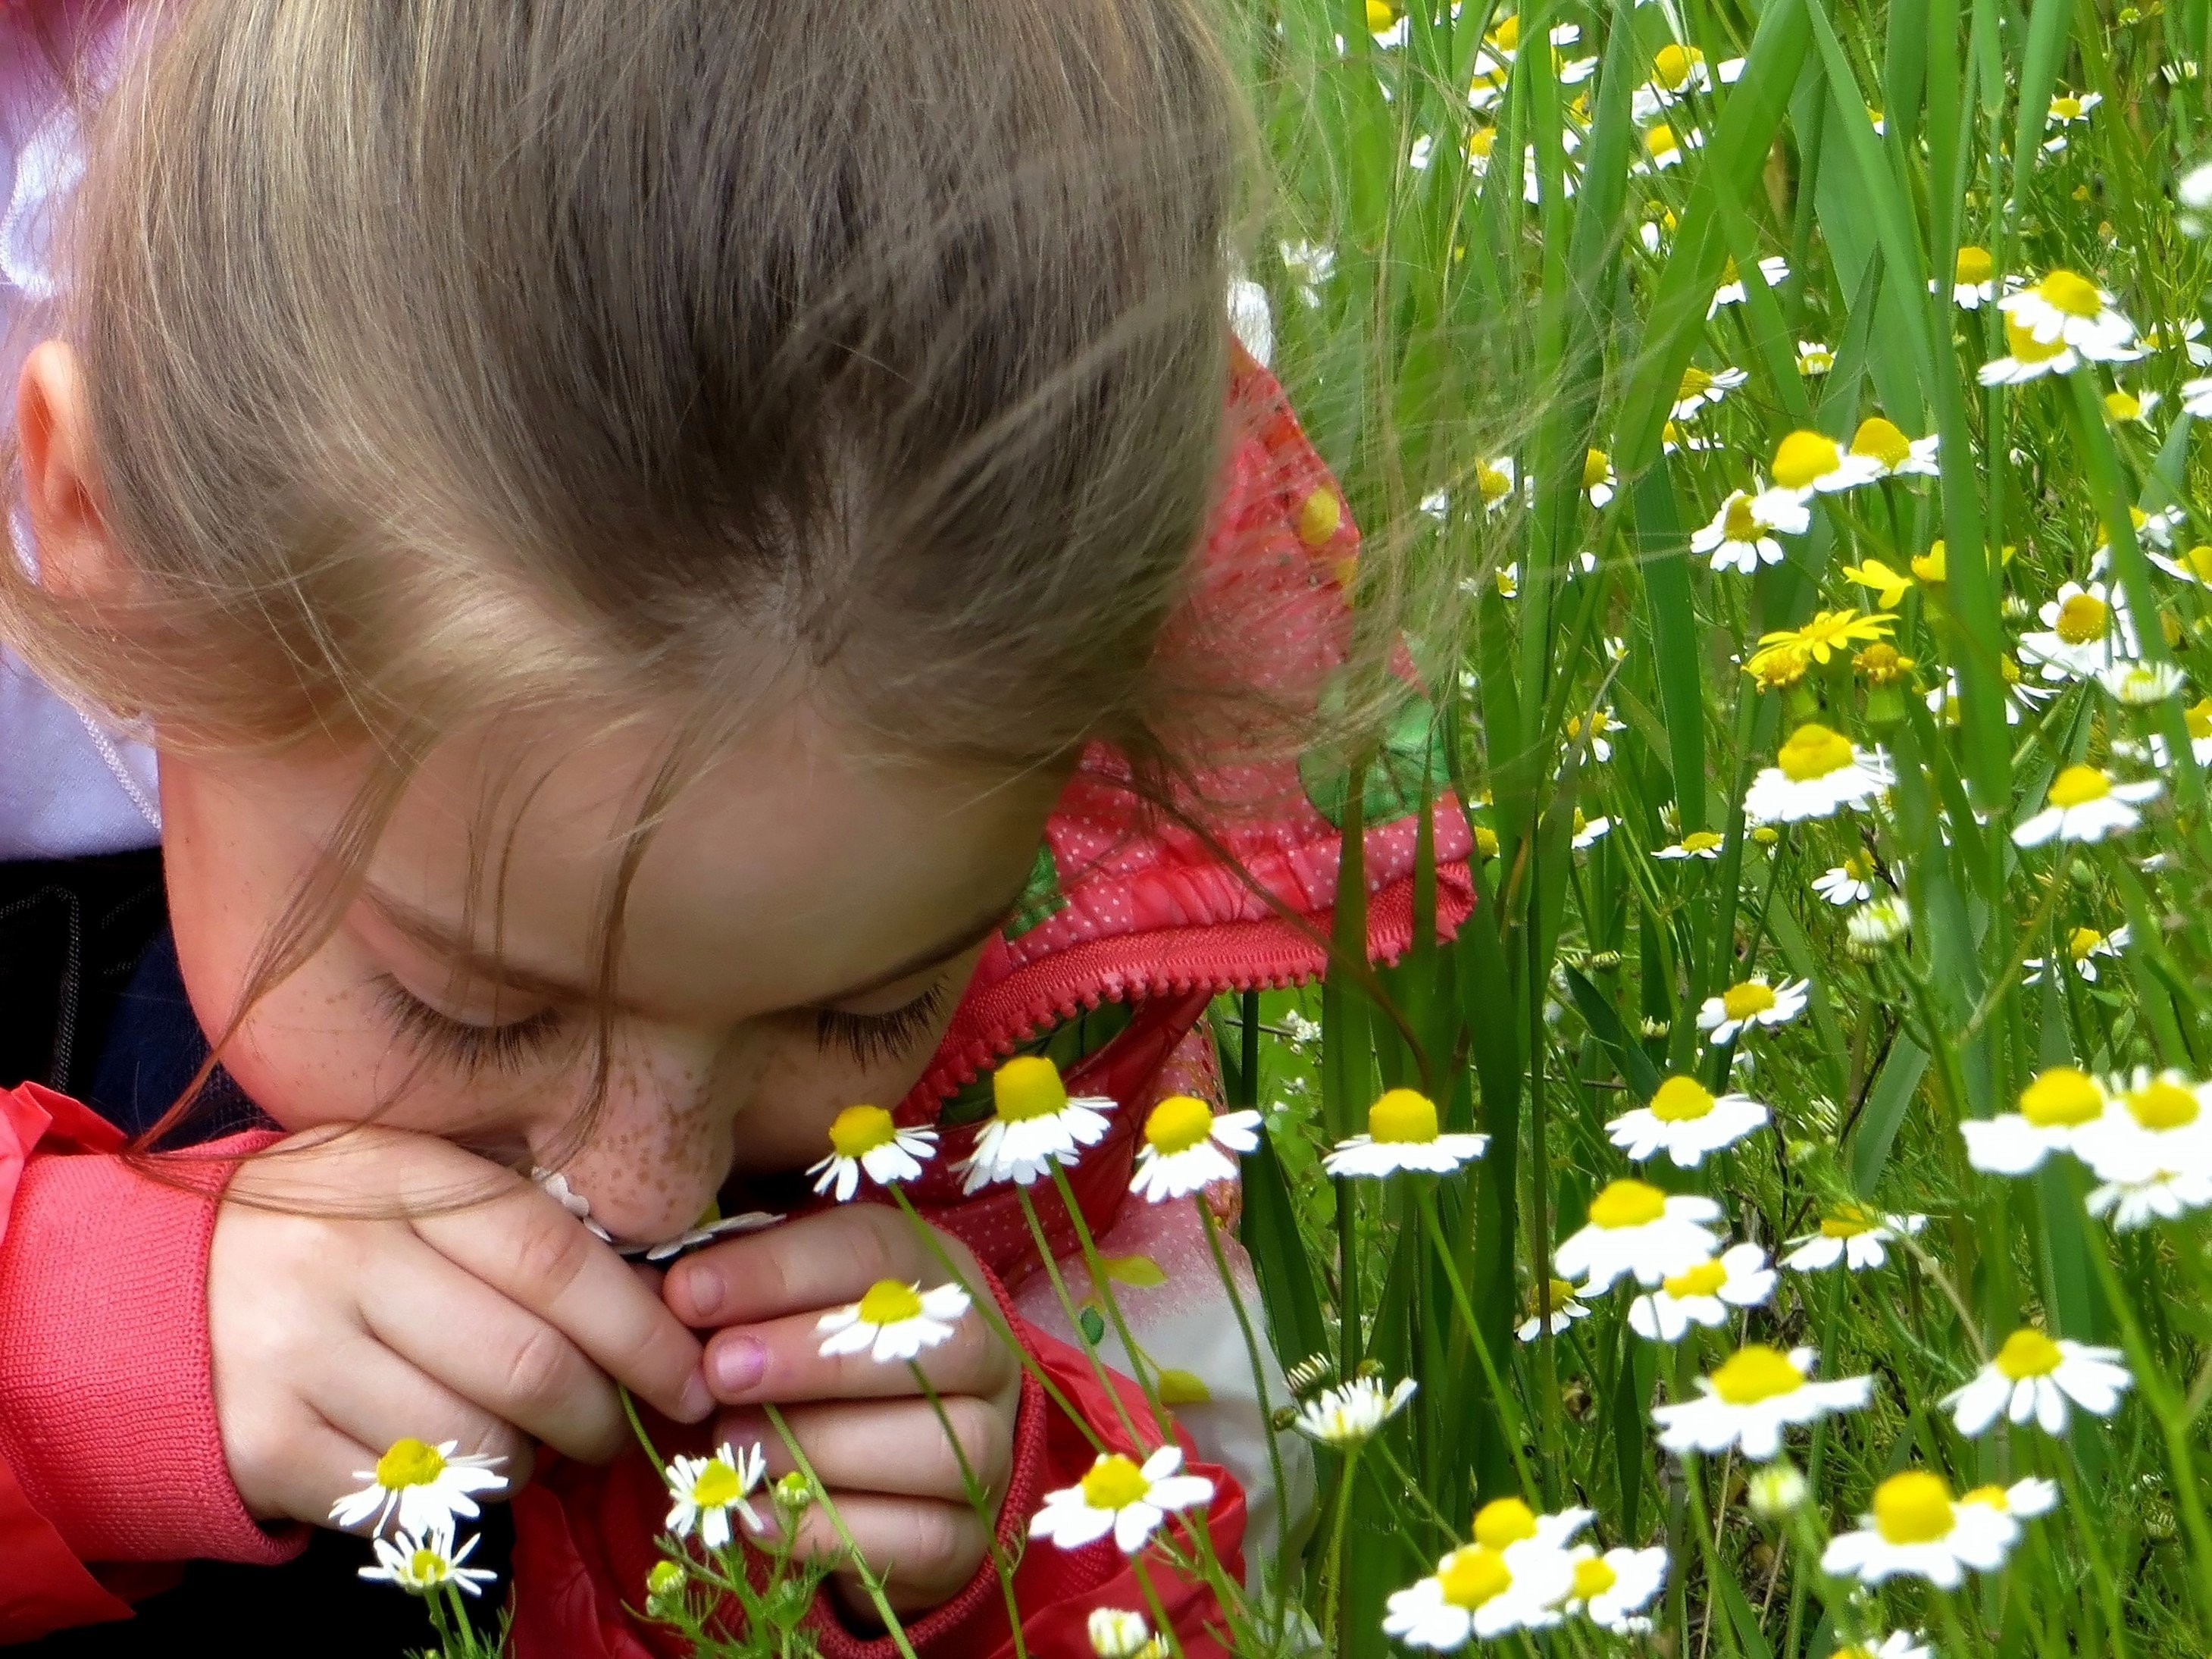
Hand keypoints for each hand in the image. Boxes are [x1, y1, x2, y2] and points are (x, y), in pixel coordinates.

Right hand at [209, 1125, 710, 1527]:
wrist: (153, 1294)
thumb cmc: (332, 1237)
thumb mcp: (414, 1189)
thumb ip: (522, 1227)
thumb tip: (663, 1308)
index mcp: (398, 1177)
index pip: (554, 1258)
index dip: (642, 1329)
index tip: (692, 1377)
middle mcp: (342, 1258)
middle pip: (526, 1364)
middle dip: (601, 1415)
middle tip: (618, 1430)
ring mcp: (293, 1354)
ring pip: (475, 1444)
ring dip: (527, 1463)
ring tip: (520, 1442)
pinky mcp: (263, 1444)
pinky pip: (407, 1500)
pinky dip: (453, 1498)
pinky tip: (448, 1466)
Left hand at [662, 1206, 1022, 1615]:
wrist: (871, 1482)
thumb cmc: (804, 1367)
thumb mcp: (776, 1308)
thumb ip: (737, 1289)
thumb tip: (670, 1292)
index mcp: (936, 1272)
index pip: (874, 1250)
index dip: (779, 1272)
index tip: (688, 1293)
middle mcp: (983, 1354)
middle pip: (930, 1346)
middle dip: (814, 1359)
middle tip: (718, 1373)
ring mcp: (990, 1447)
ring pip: (939, 1445)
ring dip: (820, 1446)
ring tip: (733, 1446)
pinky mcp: (969, 1536)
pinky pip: (920, 1538)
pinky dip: (830, 1529)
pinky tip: (758, 1515)